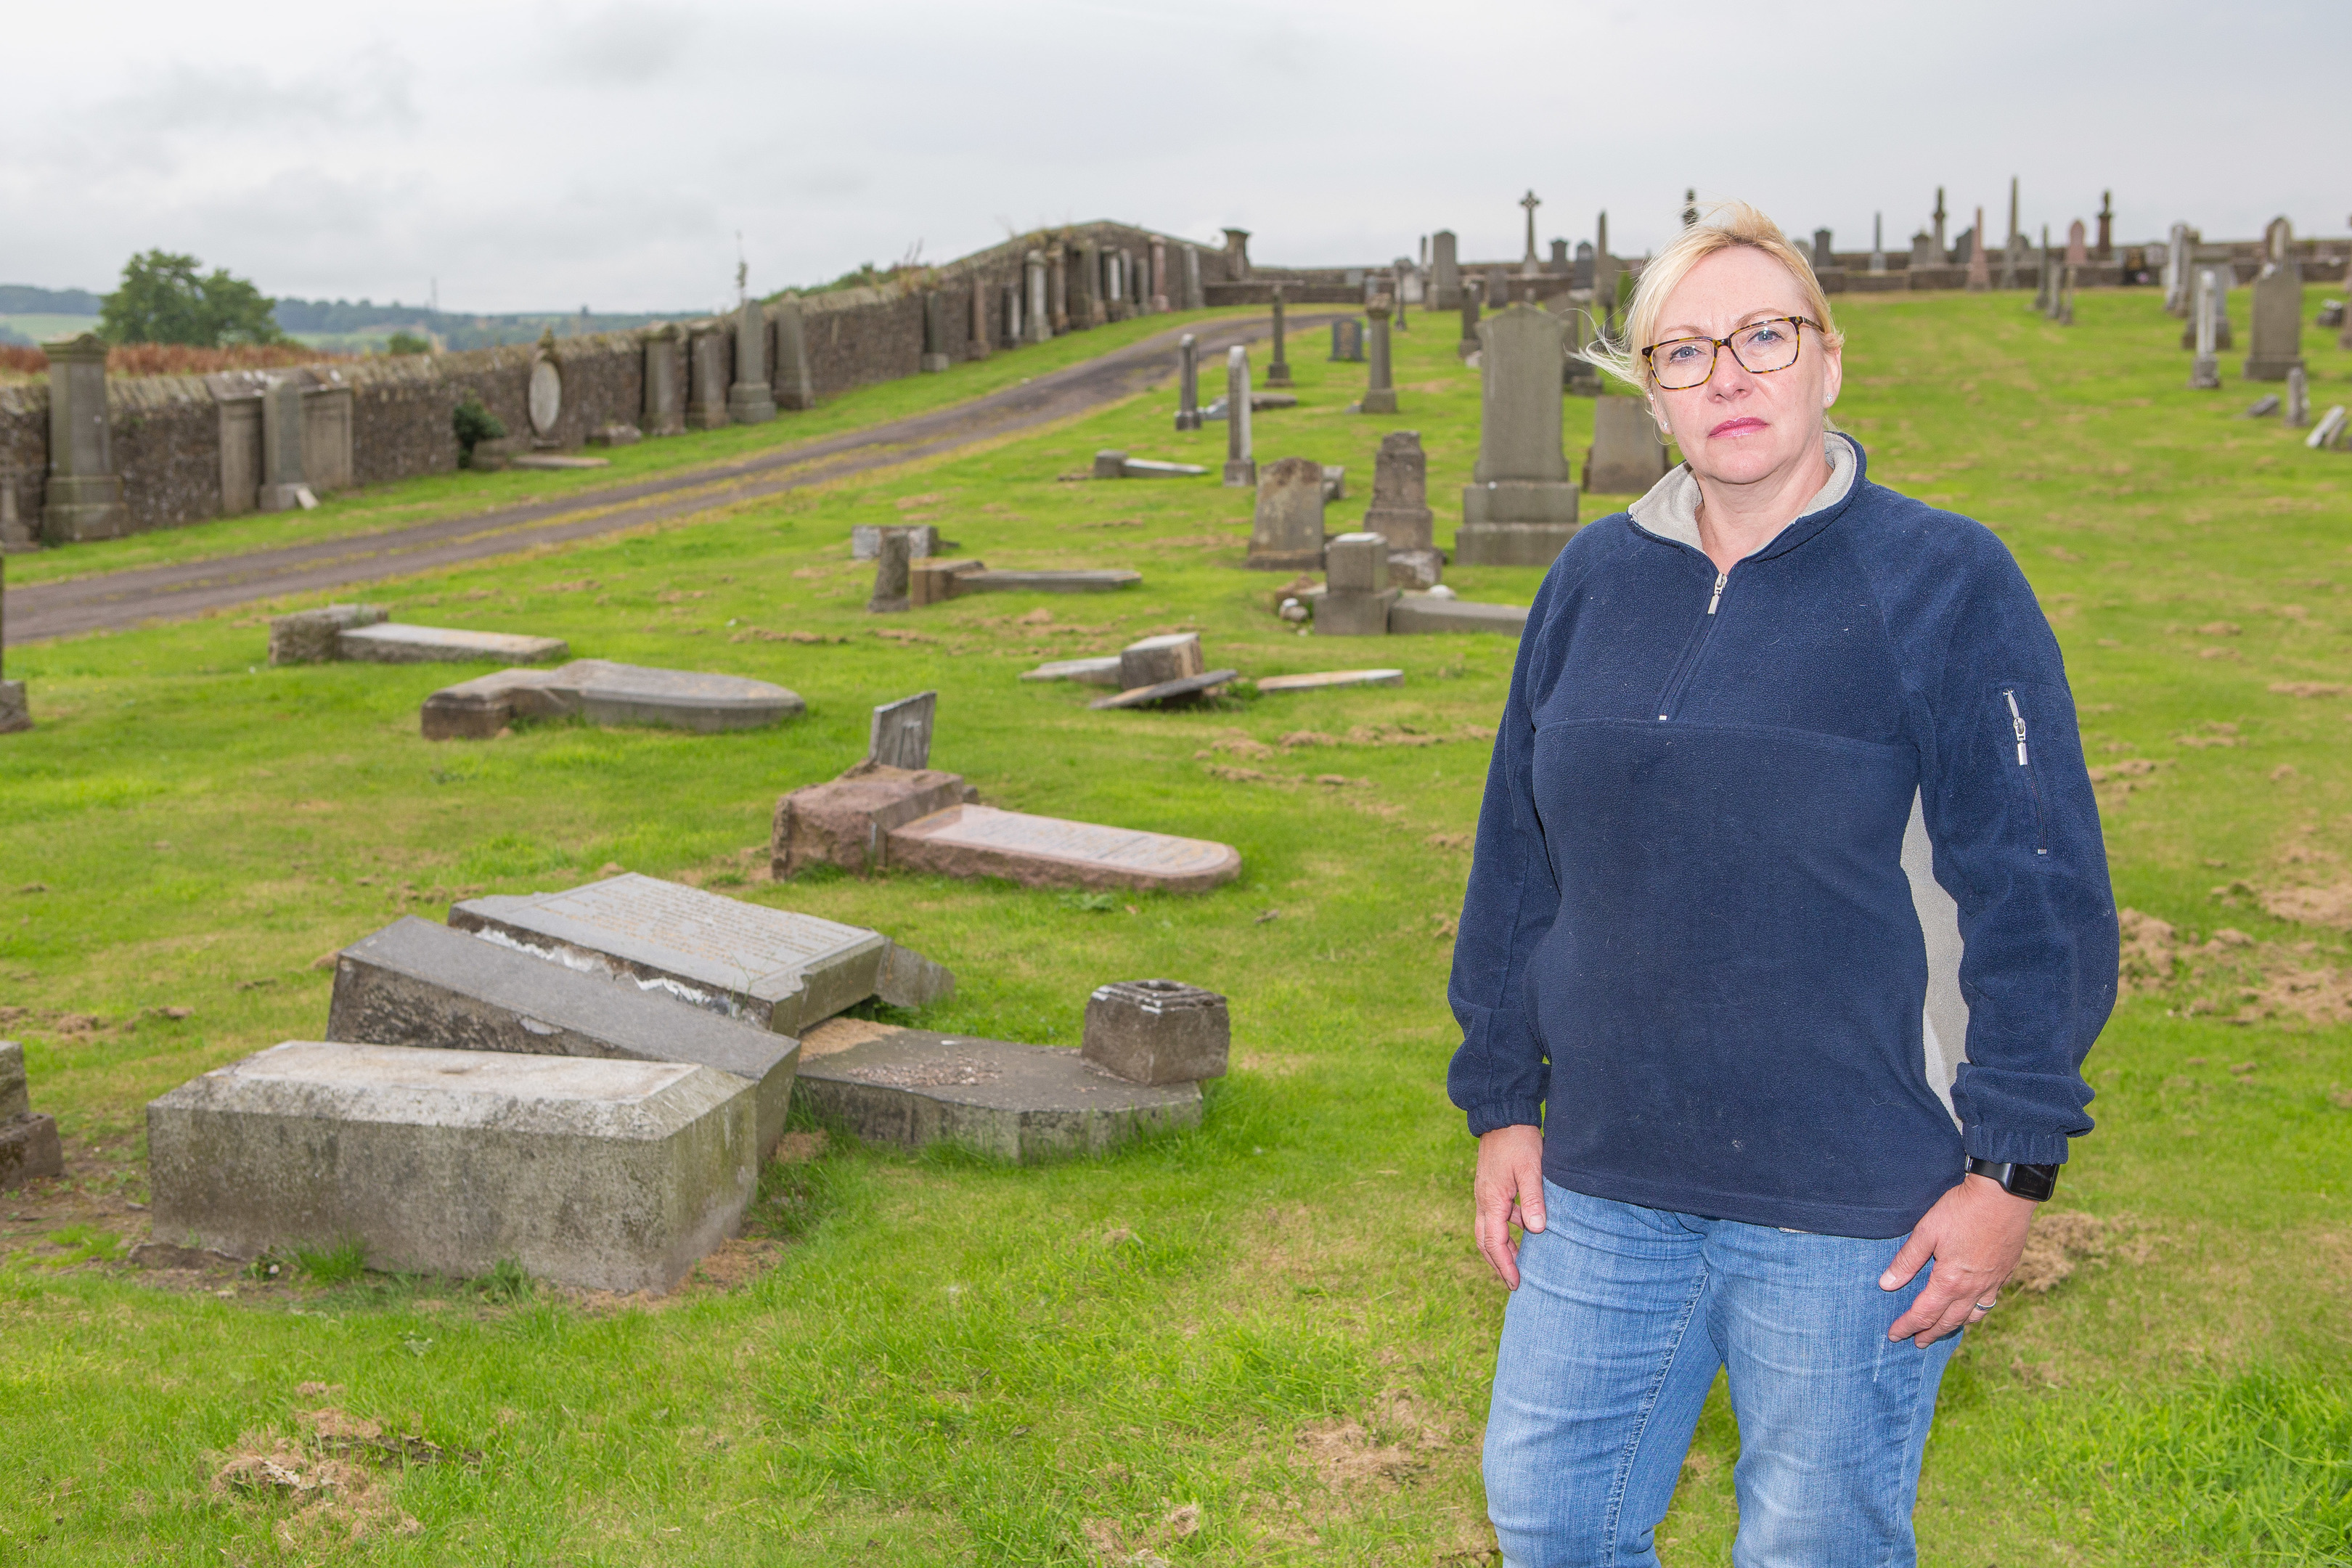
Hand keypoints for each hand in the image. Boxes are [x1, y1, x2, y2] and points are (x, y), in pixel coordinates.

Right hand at [1473, 1125, 1546, 1289]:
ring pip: (1488, 1229)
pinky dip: (1506, 1229)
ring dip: (1502, 1247)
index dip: (1505, 1265)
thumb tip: (1536, 1231)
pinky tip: (1525, 1229)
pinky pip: (1495, 1215)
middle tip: (1513, 1282)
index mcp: (1491, 1200)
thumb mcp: (1531, 1170)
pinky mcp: (1491, 1186)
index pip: (1494, 1242)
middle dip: (1498, 1264)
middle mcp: (1483, 1200)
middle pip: (1484, 1241)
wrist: (1503, 1115)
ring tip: (1521, 1262)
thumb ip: (1533, 1200)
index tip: (1516, 1283)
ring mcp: (1485, 1193)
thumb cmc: (1518, 1141)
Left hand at [1879, 1173, 2037, 1345]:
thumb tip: (1887, 1284)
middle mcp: (1972, 1289)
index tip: (1894, 1335)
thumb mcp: (1927, 1231)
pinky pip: (1988, 1303)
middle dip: (1930, 1333)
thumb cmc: (1963, 1210)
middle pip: (1948, 1321)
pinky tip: (1971, 1309)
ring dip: (1954, 1327)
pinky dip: (1975, 1313)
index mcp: (1950, 1281)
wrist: (2005, 1197)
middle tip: (1917, 1342)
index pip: (1924, 1313)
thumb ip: (1907, 1260)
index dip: (1907, 1325)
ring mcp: (1992, 1283)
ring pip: (1972, 1316)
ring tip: (1942, 1331)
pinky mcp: (2005, 1274)